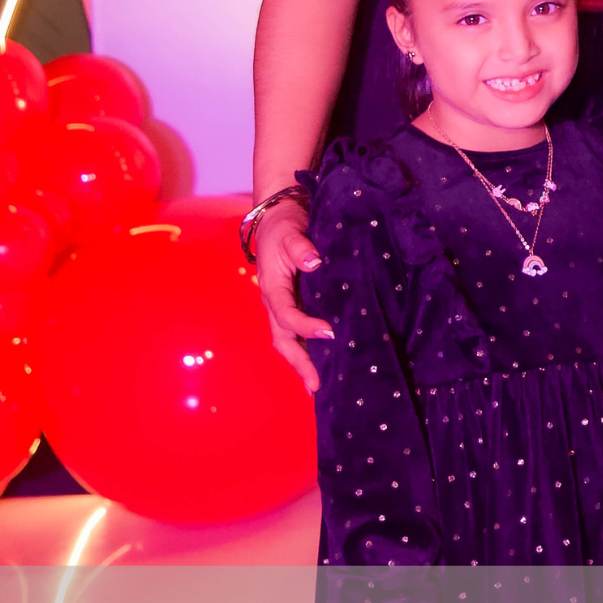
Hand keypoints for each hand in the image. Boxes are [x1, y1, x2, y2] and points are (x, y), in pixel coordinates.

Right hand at [255, 200, 332, 391]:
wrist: (278, 215)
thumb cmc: (284, 225)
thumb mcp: (290, 231)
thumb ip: (300, 247)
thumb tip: (314, 262)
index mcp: (272, 288)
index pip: (287, 314)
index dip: (306, 326)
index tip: (330, 333)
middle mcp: (275, 302)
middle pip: (283, 339)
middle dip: (299, 363)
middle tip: (316, 386)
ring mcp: (283, 304)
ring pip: (288, 340)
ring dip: (302, 362)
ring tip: (317, 386)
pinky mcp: (293, 302)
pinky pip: (296, 331)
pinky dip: (306, 348)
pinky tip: (322, 362)